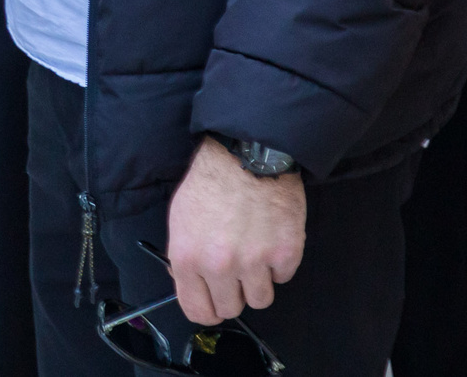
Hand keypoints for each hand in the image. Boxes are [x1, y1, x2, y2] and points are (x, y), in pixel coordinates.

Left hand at [165, 137, 305, 324]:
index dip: (206, 310)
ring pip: (260, 299)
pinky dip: (278, 263)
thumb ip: (185, 258)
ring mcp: (255, 262)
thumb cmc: (209, 183)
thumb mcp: (180, 219)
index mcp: (188, 258)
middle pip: (231, 309)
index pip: (197, 310)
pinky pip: (283, 278)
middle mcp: (220, 266)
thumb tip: (191, 284)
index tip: (213, 304)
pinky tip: (269, 238)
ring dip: (257, 281)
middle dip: (233, 293)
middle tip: (235, 271)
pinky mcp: (286, 254)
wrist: (246, 155)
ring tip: (253, 252)